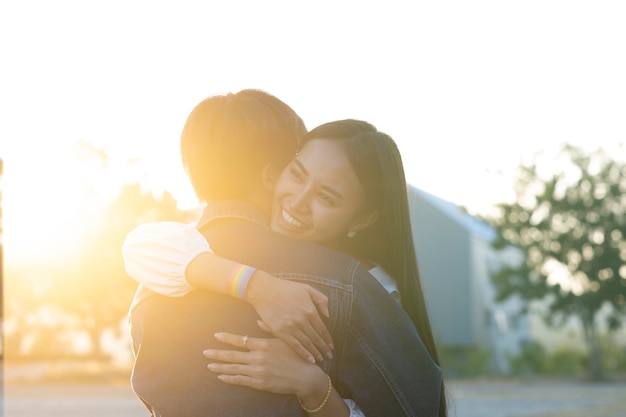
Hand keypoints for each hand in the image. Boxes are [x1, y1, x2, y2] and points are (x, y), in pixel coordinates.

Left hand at [203, 332, 327, 398]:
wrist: (306, 376)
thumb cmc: (298, 355)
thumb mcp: (285, 339)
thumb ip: (270, 329)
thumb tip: (258, 320)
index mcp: (264, 345)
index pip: (241, 341)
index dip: (227, 338)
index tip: (216, 336)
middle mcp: (259, 358)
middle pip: (233, 356)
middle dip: (217, 354)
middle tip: (205, 352)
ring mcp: (258, 371)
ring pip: (234, 369)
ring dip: (220, 367)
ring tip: (209, 365)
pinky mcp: (260, 383)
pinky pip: (241, 380)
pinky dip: (230, 379)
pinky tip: (222, 377)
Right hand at [245, 271, 332, 362]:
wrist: (263, 290)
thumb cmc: (285, 288)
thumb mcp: (306, 288)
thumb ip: (321, 299)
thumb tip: (327, 315)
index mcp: (310, 310)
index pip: (323, 329)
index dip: (328, 339)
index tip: (332, 346)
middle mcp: (302, 320)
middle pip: (317, 338)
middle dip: (324, 348)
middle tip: (330, 356)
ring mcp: (291, 327)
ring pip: (307, 344)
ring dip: (316, 353)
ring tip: (321, 359)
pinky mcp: (280, 331)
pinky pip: (295, 346)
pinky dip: (304, 354)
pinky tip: (310, 360)